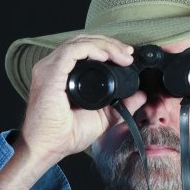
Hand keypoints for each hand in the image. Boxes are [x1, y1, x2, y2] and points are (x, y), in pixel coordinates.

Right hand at [19, 34, 146, 166]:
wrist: (48, 148)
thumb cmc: (66, 134)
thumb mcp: (103, 117)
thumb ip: (122, 105)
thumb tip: (141, 95)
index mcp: (64, 74)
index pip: (85, 49)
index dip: (108, 47)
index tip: (127, 56)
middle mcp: (54, 67)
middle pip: (84, 42)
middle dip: (109, 43)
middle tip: (128, 53)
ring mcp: (49, 69)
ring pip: (79, 42)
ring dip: (104, 45)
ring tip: (122, 55)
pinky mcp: (49, 74)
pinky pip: (71, 52)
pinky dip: (90, 49)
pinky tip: (105, 55)